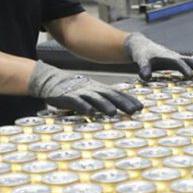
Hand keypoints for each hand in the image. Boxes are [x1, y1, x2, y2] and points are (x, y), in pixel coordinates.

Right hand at [28, 61, 143, 115]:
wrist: (51, 80)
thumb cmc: (74, 90)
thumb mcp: (90, 93)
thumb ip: (102, 100)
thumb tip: (118, 109)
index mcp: (99, 88)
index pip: (117, 93)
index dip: (128, 100)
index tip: (140, 108)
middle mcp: (92, 89)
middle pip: (110, 96)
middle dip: (122, 103)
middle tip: (134, 111)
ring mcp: (80, 92)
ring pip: (94, 98)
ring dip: (104, 105)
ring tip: (113, 113)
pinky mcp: (67, 97)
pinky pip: (76, 102)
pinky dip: (83, 106)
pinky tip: (89, 112)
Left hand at [123, 33, 192, 80]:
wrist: (142, 46)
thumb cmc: (142, 53)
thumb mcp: (141, 60)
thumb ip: (144, 68)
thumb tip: (145, 78)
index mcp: (168, 57)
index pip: (178, 63)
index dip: (184, 69)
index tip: (191, 76)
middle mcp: (176, 57)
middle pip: (192, 62)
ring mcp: (179, 60)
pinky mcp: (179, 63)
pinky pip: (192, 66)